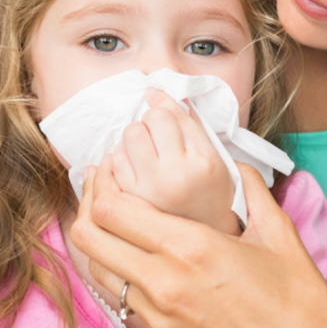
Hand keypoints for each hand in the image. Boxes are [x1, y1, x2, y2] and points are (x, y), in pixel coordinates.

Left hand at [69, 158, 326, 327]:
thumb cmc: (298, 302)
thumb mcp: (278, 233)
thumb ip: (251, 190)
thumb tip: (236, 165)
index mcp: (191, 248)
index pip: (113, 210)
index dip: (104, 185)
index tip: (112, 170)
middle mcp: (164, 284)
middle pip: (89, 240)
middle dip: (89, 209)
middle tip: (104, 192)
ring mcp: (159, 319)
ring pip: (102, 273)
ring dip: (104, 245)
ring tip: (121, 226)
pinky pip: (130, 304)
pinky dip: (130, 279)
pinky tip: (150, 265)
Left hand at [110, 89, 238, 234]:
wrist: (205, 233)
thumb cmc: (211, 190)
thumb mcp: (214, 155)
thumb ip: (190, 123)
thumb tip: (156, 94)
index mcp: (202, 161)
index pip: (172, 114)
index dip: (162, 103)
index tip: (156, 100)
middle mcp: (176, 175)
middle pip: (147, 121)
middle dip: (149, 122)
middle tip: (157, 135)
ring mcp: (150, 190)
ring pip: (128, 137)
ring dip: (134, 138)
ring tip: (146, 151)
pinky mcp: (130, 201)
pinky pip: (113, 161)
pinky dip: (120, 156)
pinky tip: (134, 164)